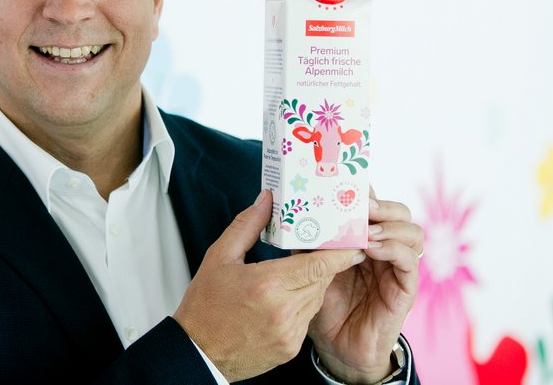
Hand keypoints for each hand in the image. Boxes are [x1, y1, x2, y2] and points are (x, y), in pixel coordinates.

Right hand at [173, 190, 363, 381]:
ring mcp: (289, 333)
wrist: (199, 352)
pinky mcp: (291, 348)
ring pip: (316, 299)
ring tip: (295, 273)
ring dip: (312, 284)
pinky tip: (284, 298)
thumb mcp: (220, 257)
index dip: (338, 254)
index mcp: (266, 285)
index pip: (316, 265)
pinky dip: (302, 305)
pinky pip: (307, 319)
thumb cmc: (205, 306)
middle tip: (322, 249)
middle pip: (320, 280)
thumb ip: (247, 226)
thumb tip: (265, 201)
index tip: (353, 244)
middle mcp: (282, 311)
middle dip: (323, 265)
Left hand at [308, 186, 422, 382]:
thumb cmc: (325, 304)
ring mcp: (399, 267)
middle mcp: (386, 248)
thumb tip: (291, 212)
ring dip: (389, 225)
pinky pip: (410, 261)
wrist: (337, 347)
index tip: (347, 184)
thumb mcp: (312, 266)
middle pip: (400, 212)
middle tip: (362, 206)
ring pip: (413, 232)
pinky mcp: (405, 288)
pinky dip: (393, 249)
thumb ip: (308, 241)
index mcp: (366, 238)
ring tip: (365, 229)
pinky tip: (371, 249)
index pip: (376, 204)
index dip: (366, 192)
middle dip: (382, 205)